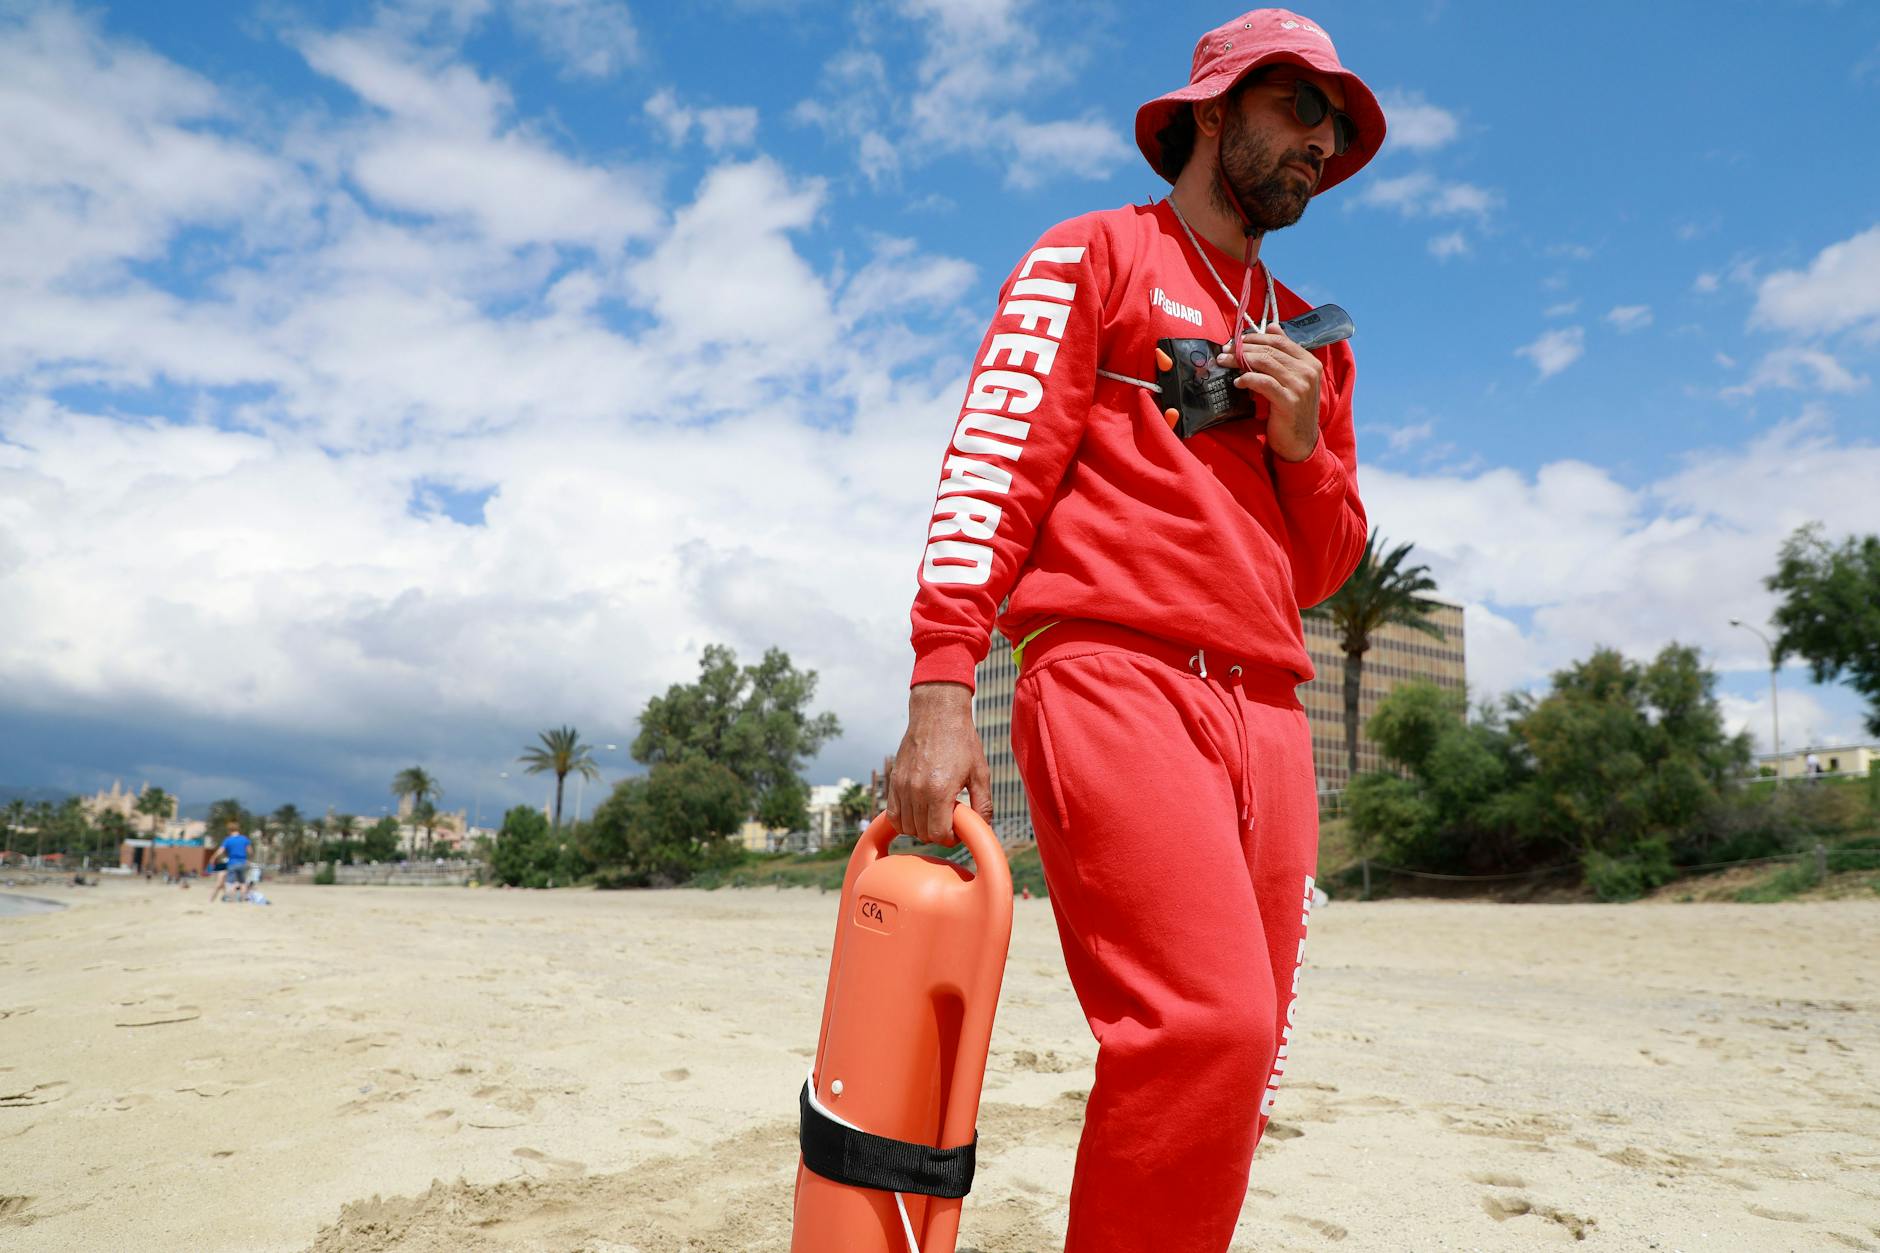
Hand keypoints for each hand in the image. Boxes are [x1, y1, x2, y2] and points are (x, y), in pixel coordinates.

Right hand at [885, 682, 991, 845]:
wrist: (937, 714)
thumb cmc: (962, 741)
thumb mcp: (980, 772)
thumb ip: (984, 804)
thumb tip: (984, 828)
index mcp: (939, 791)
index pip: (938, 834)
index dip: (951, 838)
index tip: (958, 829)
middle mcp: (917, 791)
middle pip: (922, 833)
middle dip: (937, 833)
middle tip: (949, 820)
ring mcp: (902, 786)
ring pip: (906, 827)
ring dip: (921, 828)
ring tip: (934, 815)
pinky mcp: (893, 780)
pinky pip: (892, 814)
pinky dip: (904, 821)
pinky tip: (918, 813)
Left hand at [1217, 330, 1321, 461]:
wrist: (1301, 442)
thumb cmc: (1292, 410)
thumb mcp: (1292, 379)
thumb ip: (1284, 354)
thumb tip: (1272, 326)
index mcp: (1310, 362)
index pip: (1280, 341)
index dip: (1255, 338)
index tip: (1236, 341)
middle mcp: (1307, 371)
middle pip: (1270, 350)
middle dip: (1243, 348)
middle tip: (1224, 350)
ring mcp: (1300, 386)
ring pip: (1265, 362)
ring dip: (1240, 360)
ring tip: (1224, 362)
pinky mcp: (1288, 401)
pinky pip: (1263, 382)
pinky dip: (1247, 379)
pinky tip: (1237, 382)